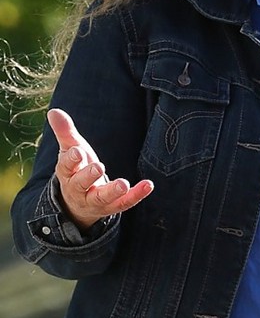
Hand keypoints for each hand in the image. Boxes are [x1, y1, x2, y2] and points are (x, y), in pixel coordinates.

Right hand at [47, 107, 153, 230]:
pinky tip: (148, 185)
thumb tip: (53, 111)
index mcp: (67, 173)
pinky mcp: (111, 207)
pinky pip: (123, 203)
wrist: (79, 203)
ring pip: (101, 198)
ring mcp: (94, 201)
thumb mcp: (71, 150)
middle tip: (99, 167)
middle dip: (88, 175)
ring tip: (123, 184)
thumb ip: (65, 132)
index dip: (71, 159)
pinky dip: (136, 195)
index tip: (78, 151)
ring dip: (112, 191)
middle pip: (80, 184)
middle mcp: (78, 189)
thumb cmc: (77, 169)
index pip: (66, 167)